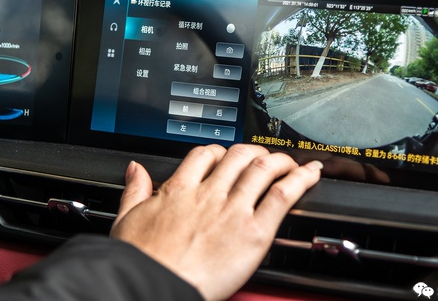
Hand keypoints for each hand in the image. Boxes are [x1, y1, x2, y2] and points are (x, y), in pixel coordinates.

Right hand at [110, 144, 321, 300]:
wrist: (154, 285)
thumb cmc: (142, 261)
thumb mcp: (127, 219)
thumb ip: (135, 190)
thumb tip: (135, 170)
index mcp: (181, 190)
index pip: (206, 155)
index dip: (221, 151)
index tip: (227, 156)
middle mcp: (210, 194)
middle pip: (239, 156)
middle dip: (253, 152)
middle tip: (261, 157)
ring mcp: (234, 210)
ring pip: (263, 168)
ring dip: (279, 160)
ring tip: (289, 162)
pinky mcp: (254, 231)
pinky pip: (283, 195)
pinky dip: (301, 179)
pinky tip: (310, 173)